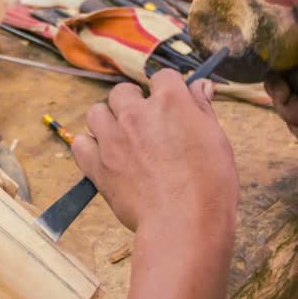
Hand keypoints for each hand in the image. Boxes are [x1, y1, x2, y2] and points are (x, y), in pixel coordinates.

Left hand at [74, 70, 238, 298]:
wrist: (182, 222)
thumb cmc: (209, 184)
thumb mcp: (217, 140)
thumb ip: (203, 109)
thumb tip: (201, 85)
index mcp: (169, 102)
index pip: (162, 76)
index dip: (166, 88)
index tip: (169, 101)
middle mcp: (135, 113)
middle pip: (121, 92)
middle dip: (131, 101)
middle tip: (142, 122)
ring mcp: (112, 138)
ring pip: (96, 113)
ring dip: (106, 120)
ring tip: (119, 137)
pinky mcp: (96, 164)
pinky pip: (80, 144)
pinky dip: (89, 147)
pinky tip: (103, 156)